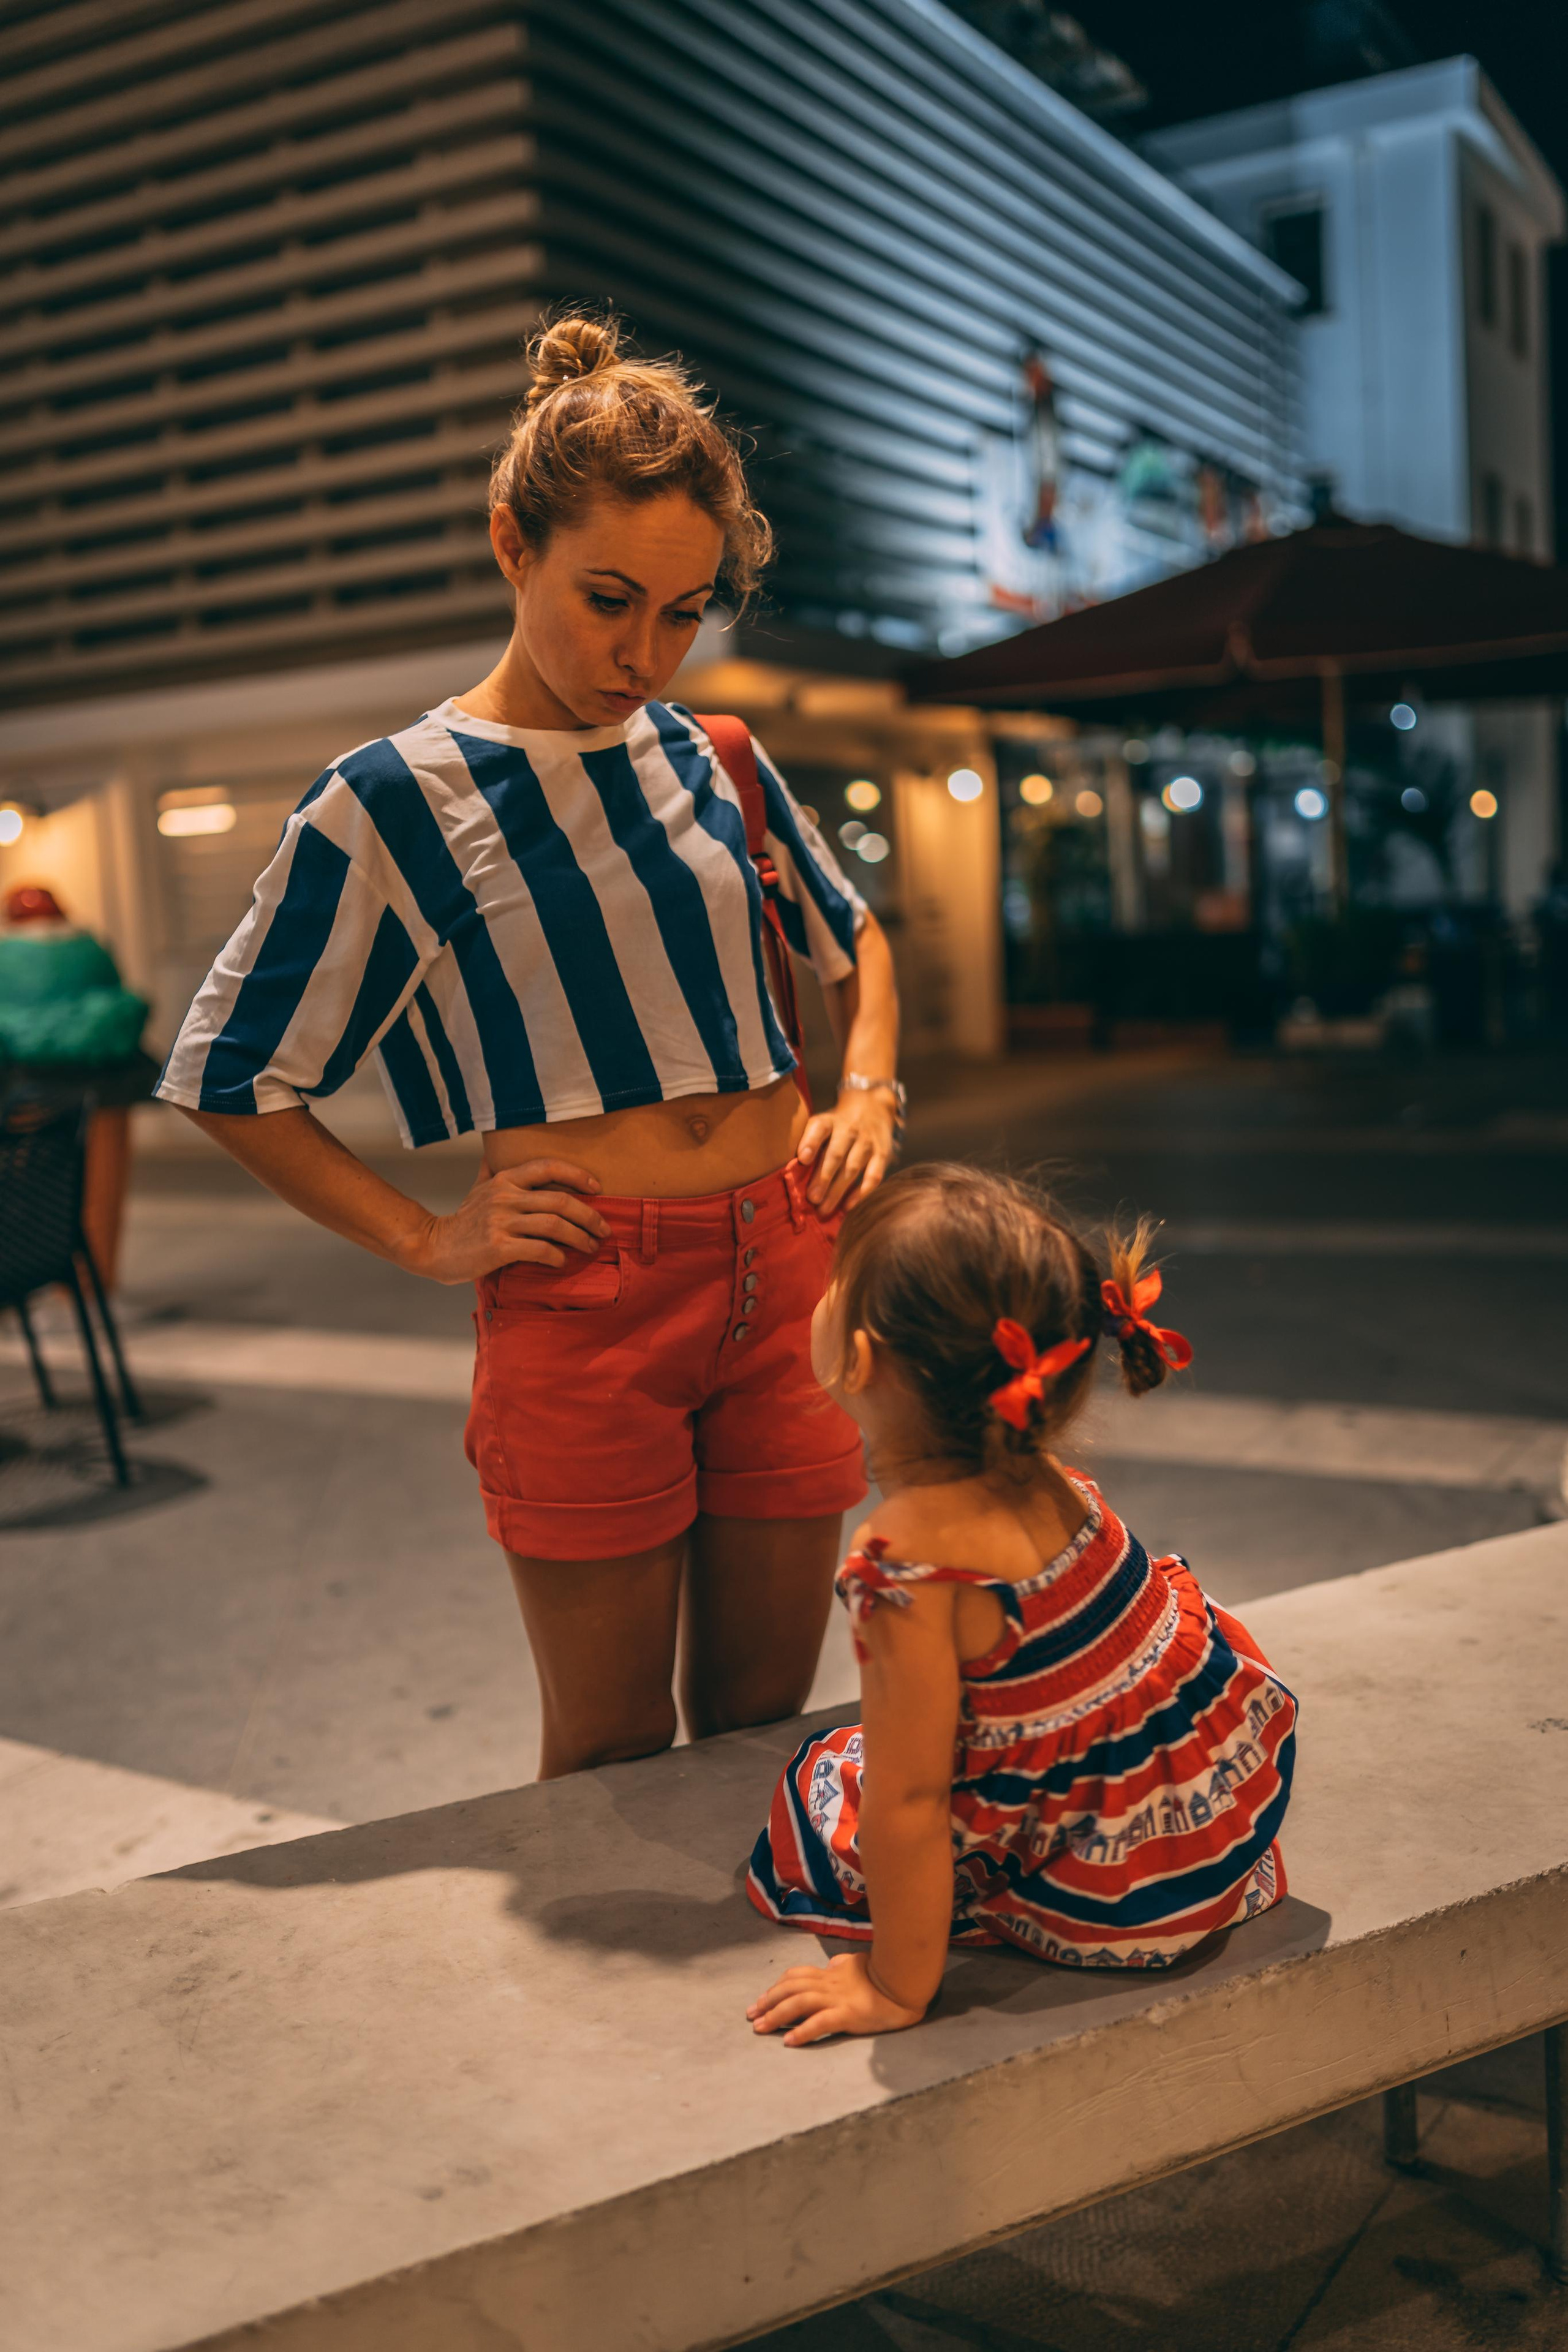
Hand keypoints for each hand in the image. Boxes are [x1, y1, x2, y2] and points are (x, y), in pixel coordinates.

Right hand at [399, 1158, 609, 1284]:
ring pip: (555, 1225)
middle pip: (560, 1200)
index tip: (597, 1188)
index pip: (548, 1166)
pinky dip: (557, 1257)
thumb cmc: (463, 1221)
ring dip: (580, 1238)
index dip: (577, 1174)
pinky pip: (540, 1250)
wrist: (434, 1247)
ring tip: (590, 1247)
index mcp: (504, 1180)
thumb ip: (489, 1170)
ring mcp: (501, 1222)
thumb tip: (491, 1150)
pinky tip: (562, 1262)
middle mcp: (505, 1196)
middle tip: (604, 1229)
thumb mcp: (476, 1189)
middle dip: (589, 1215)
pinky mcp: (499, 1247)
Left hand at [747, 1950, 926, 2045]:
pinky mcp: (849, 2014)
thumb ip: (842, 1965)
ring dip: (776, 2015)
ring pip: (799, 2002)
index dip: (777, 1986)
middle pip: (791, 1988)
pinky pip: (821, 2022)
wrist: (905, 1981)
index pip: (797, 1976)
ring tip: (760, 2029)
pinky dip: (803, 2031)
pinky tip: (789, 2041)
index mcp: (832, 1973)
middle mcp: (830, 1984)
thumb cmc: (884, 1974)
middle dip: (768, 2001)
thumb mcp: (859, 1964)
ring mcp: (838, 1998)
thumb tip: (831, 1964)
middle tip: (751, 2015)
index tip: (762, 1999)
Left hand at [795, 1089, 897, 1213]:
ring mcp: (867, 1142)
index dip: (810, 1142)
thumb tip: (790, 1172)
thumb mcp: (822, 1123)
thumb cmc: (838, 1125)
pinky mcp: (882, 1154)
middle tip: (812, 1198)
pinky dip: (861, 1193)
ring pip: (852, 1168)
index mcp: (830, 1121)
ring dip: (838, 1190)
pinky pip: (873, 1175)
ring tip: (824, 1209)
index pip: (819, 1128)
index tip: (802, 1159)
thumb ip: (808, 1142)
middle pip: (836, 1154)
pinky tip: (848, 1206)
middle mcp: (849, 1130)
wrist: (872, 1108)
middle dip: (823, 1177)